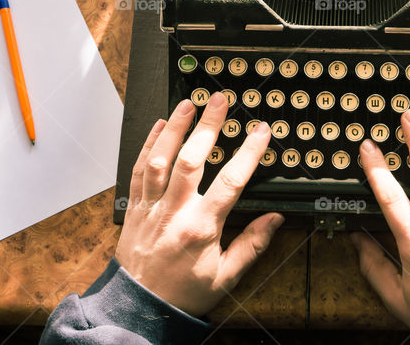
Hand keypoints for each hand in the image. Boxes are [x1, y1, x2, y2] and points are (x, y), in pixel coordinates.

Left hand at [115, 92, 283, 316]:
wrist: (140, 308)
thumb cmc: (184, 294)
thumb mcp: (226, 277)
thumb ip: (252, 245)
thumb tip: (274, 220)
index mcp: (202, 228)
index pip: (230, 182)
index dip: (248, 153)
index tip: (260, 131)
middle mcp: (175, 213)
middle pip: (191, 160)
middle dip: (207, 126)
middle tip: (218, 100)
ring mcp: (151, 208)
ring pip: (160, 160)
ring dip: (174, 129)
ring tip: (187, 104)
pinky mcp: (135, 209)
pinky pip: (139, 171)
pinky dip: (148, 145)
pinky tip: (159, 126)